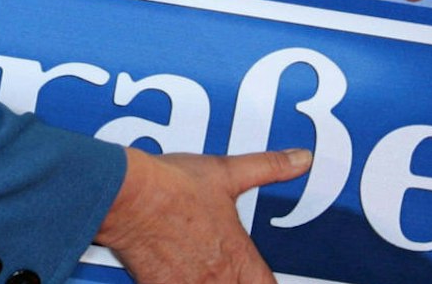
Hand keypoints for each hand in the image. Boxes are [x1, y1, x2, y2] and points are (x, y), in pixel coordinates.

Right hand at [96, 146, 310, 282]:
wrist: (129, 195)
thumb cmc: (172, 185)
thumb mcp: (226, 172)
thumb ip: (269, 167)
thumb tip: (302, 159)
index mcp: (238, 254)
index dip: (262, 282)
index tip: (255, 276)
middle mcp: (218, 277)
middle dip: (232, 281)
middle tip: (218, 267)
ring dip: (206, 282)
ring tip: (196, 268)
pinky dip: (175, 282)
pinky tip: (169, 272)